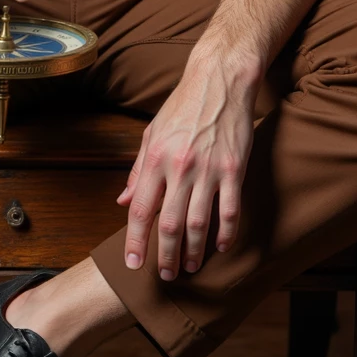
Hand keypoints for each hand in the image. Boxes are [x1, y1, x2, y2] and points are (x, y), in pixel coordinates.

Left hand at [117, 53, 257, 278]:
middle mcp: (180, 168)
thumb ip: (138, 170)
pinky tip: (221, 248)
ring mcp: (209, 170)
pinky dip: (226, 234)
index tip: (133, 263)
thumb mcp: (152, 133)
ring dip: (193, 252)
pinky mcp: (234, 170)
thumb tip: (123, 202)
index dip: (134, 240)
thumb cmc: (182, 107)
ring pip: (198, 224)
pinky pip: (230, 211)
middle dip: (164, 255)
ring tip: (189, 267)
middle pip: (168, 224)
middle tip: (165, 275)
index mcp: (156, 159)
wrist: (219, 80)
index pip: (140, 209)